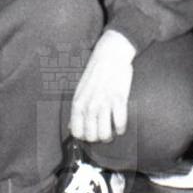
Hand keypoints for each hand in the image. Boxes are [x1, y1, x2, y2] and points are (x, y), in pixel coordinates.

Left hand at [68, 30, 136, 146]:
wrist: (110, 55)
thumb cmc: (95, 72)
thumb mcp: (80, 91)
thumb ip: (77, 110)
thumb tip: (71, 128)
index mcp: (77, 104)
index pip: (77, 133)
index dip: (84, 137)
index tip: (91, 133)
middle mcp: (89, 106)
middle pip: (92, 136)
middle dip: (98, 138)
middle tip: (103, 132)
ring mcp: (104, 103)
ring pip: (105, 134)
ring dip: (110, 136)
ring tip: (112, 131)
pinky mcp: (119, 99)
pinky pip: (120, 124)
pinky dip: (121, 128)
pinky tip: (120, 125)